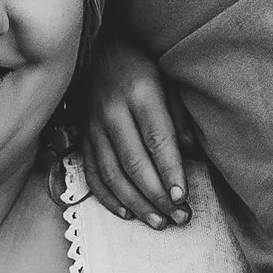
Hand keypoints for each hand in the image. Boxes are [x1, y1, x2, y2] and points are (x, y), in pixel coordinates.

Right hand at [81, 39, 191, 227]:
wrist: (93, 50)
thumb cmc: (138, 67)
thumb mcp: (165, 80)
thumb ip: (178, 116)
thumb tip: (190, 154)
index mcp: (140, 94)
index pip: (157, 139)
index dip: (170, 171)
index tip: (183, 196)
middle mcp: (113, 113)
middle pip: (135, 162)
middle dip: (157, 195)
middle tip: (179, 217)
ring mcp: (93, 127)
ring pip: (112, 173)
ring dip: (136, 203)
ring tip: (158, 222)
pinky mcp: (81, 138)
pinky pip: (92, 173)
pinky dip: (108, 197)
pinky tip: (126, 213)